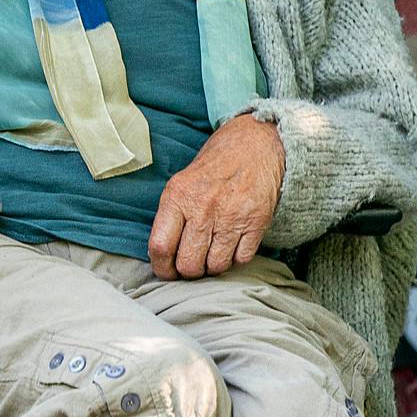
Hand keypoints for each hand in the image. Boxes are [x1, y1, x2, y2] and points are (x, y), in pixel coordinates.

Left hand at [148, 114, 284, 279]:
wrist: (256, 145)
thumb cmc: (214, 168)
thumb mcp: (182, 183)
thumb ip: (170, 217)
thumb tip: (162, 256)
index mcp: (178, 196)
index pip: (160, 247)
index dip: (162, 268)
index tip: (167, 271)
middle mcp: (203, 208)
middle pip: (189, 264)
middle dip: (189, 271)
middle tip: (193, 263)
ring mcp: (232, 216)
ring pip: (216, 266)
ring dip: (213, 266)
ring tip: (213, 252)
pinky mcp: (256, 223)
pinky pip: (241, 260)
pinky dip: (236, 258)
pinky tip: (233, 244)